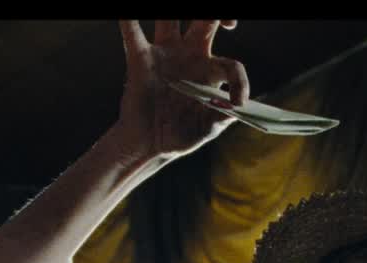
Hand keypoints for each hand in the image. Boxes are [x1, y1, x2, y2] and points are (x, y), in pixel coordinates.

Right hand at [115, 19, 249, 159]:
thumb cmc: (181, 135)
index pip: (232, 66)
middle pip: (206, 21)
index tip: (239, 102)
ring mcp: (165, 54)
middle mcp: (190, 55)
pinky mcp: (140, 59)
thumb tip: (235, 107)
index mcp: (211, 71)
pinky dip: (128, 20)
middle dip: (220, 14)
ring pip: (170, 18)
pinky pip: (132, 33)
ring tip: (176, 11)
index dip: (240, 82)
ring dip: (173, 11)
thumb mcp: (206, 130)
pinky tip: (126, 14)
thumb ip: (221, 118)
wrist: (148, 145)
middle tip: (230, 23)